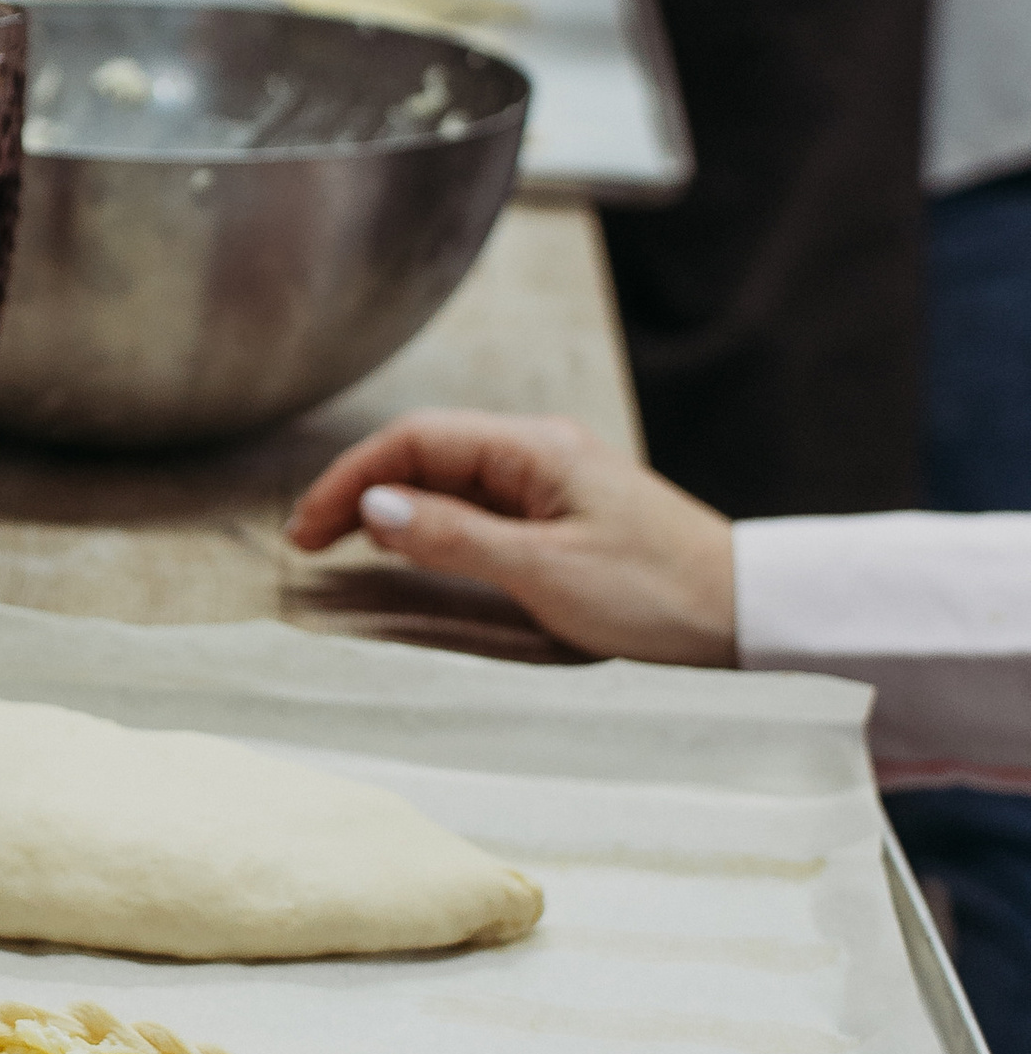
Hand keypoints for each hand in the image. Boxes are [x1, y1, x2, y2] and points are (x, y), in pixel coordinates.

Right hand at [287, 408, 735, 662]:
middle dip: (358, 489)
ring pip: (447, 479)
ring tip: (340, 546)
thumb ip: (453, 536)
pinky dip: (429, 523)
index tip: (308, 528)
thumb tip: (374, 506)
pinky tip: (407, 548)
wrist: (746, 613)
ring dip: (389, 506)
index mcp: (535, 448)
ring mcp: (551, 482)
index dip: (351, 478)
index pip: (416, 440)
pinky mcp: (561, 515)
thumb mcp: (544, 571)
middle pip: (424, 452)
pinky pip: (475, 506)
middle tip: (308, 541)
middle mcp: (540, 452)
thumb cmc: (658, 593)